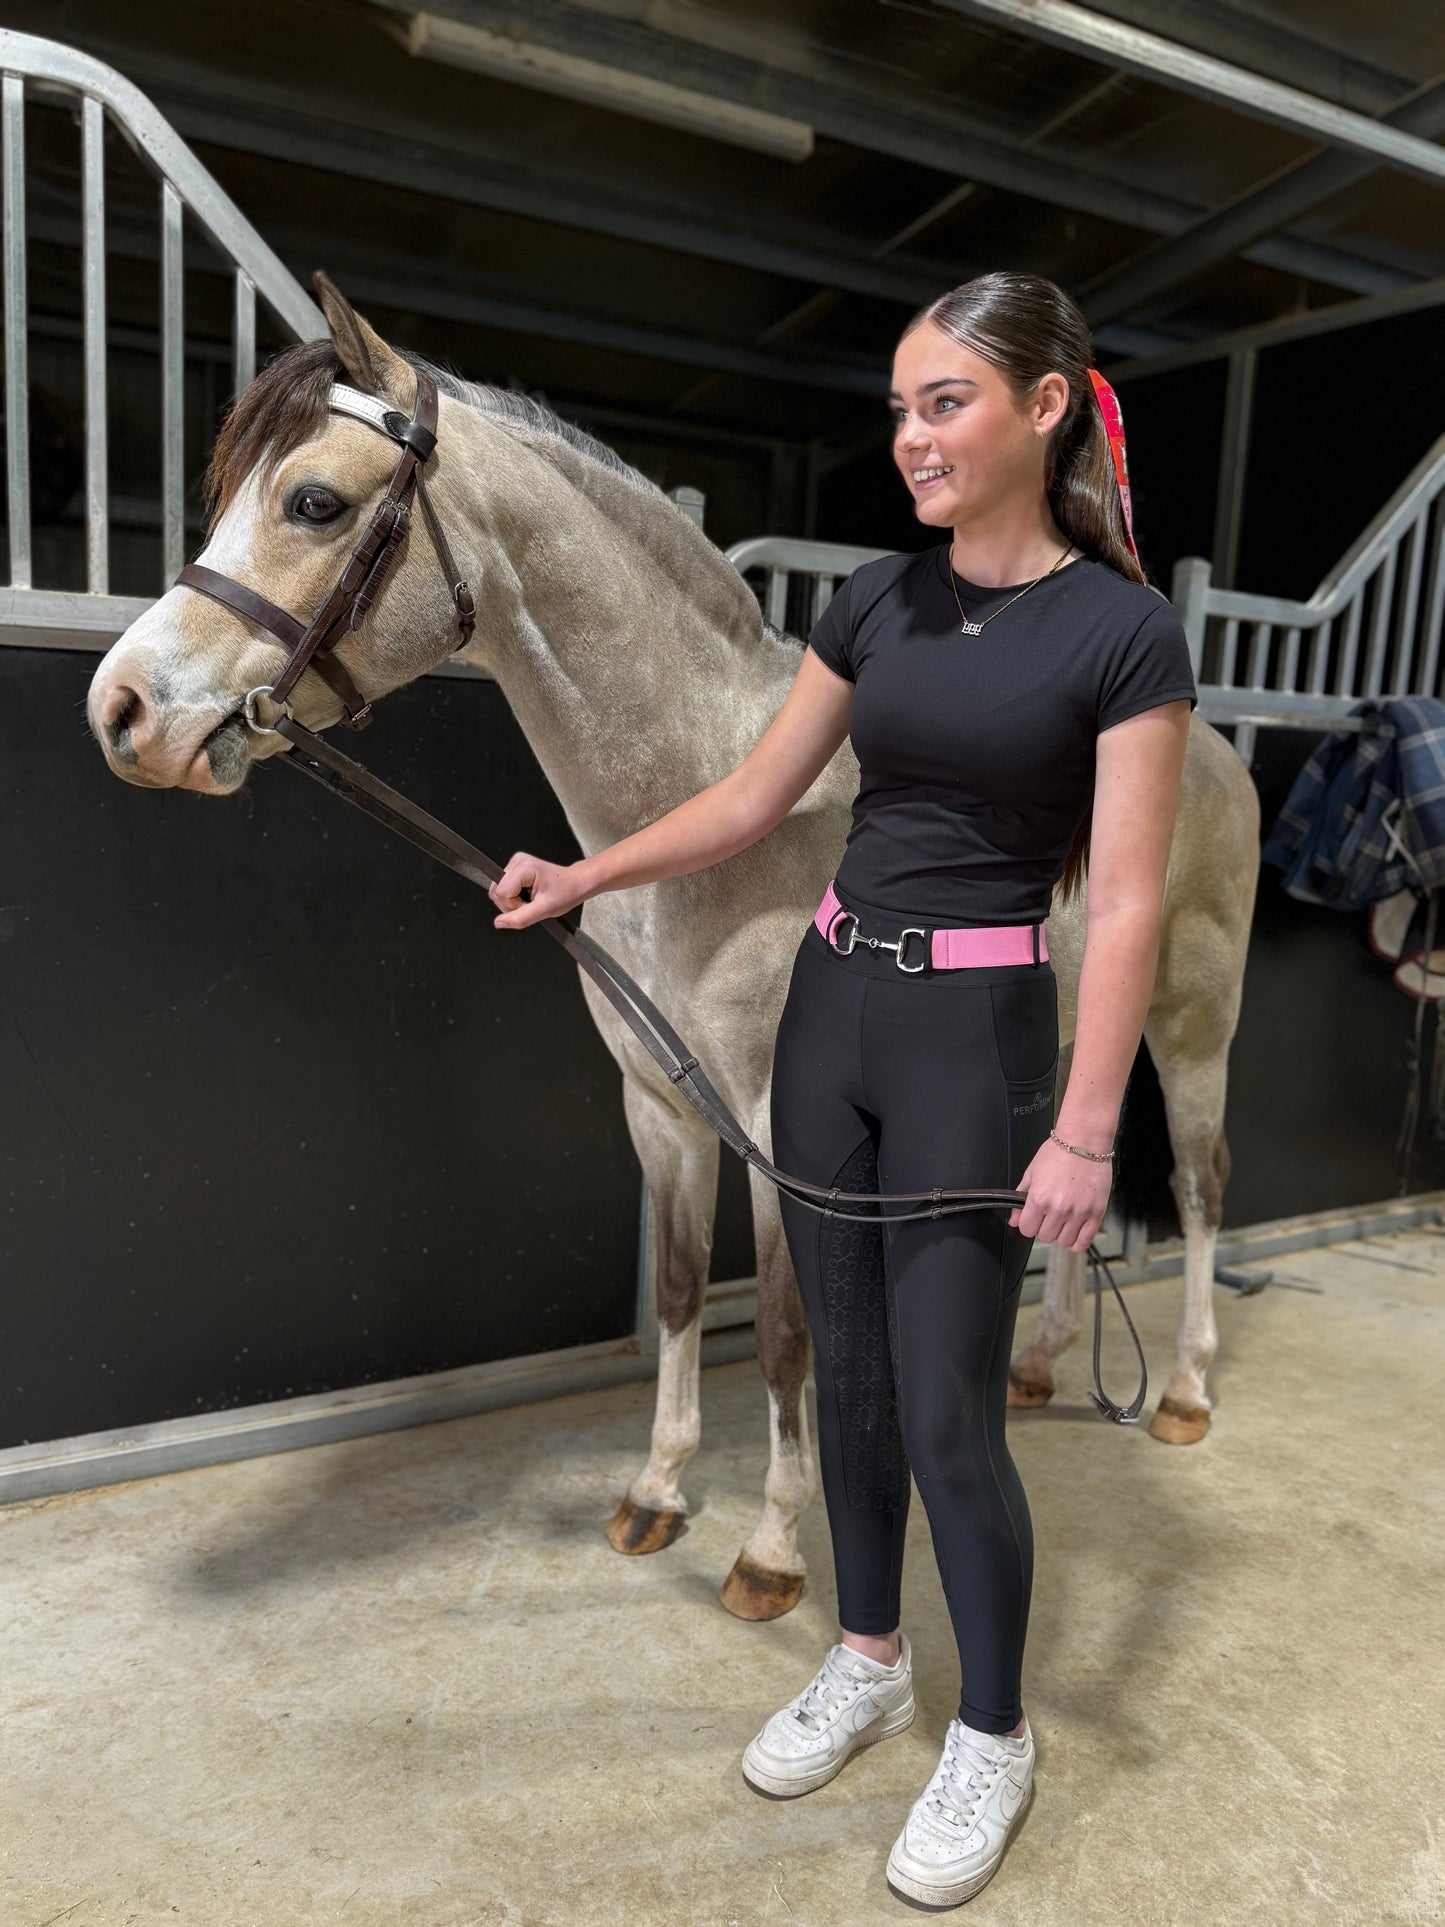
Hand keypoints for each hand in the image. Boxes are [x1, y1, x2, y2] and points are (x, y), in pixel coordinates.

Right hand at [488, 851, 587, 928]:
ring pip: (498, 890)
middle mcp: (517, 861)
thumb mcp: (544, 910)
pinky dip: (514, 896)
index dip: (513, 906)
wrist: (575, 883)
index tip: (530, 905)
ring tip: (531, 899)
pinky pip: (504, 888)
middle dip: (512, 904)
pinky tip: (528, 894)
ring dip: (513, 901)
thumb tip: (499, 922)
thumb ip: (520, 918)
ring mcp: (516, 863)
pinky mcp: (515, 868)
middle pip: (497, 891)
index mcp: (524, 867)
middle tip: (531, 903)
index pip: (501, 894)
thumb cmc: (565, 892)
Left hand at [1008, 1133, 1112, 1252]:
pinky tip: (1075, 1231)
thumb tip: (1014, 1220)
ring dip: (1062, 1233)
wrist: (1084, 1141)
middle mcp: (1058, 1209)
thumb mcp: (1032, 1172)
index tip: (1033, 1218)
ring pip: (1064, 1241)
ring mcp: (1078, 1212)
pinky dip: (1078, 1241)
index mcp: (1039, 1199)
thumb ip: (1021, 1198)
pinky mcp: (1096, 1213)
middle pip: (1045, 1237)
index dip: (1029, 1224)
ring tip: (1064, 1220)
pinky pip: (1085, 1241)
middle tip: (1050, 1215)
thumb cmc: (1058, 1151)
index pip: (1027, 1230)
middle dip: (1045, 1227)